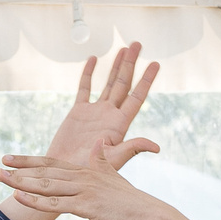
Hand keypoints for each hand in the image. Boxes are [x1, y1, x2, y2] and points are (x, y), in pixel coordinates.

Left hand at [0, 155, 162, 219]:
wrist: (148, 214)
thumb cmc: (131, 200)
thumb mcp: (114, 175)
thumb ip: (103, 160)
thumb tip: (100, 141)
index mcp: (86, 170)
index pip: (51, 163)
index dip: (28, 160)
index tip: (8, 158)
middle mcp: (82, 177)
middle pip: (43, 172)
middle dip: (16, 170)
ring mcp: (83, 190)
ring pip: (46, 185)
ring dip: (20, 183)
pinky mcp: (87, 206)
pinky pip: (56, 203)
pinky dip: (36, 200)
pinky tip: (19, 197)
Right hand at [44, 42, 160, 168]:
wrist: (64, 175)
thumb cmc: (89, 172)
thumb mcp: (113, 160)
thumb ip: (132, 149)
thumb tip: (156, 147)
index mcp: (120, 124)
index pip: (137, 97)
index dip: (146, 80)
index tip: (155, 63)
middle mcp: (109, 115)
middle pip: (123, 84)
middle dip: (131, 64)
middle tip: (137, 44)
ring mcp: (94, 112)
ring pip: (107, 83)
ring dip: (115, 66)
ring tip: (123, 49)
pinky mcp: (78, 113)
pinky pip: (84, 88)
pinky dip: (89, 74)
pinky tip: (94, 59)